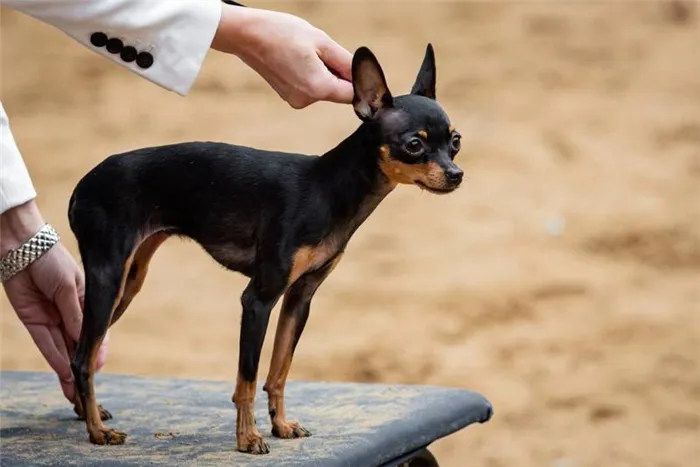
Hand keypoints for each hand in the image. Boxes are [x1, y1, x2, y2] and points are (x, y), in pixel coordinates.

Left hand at [1, 201, 107, 402]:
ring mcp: (53, 318)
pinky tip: (63, 374)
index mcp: (88, 301)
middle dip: (84, 367)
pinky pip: (46, 344)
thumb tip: (85, 342)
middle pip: (79, 345)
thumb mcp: (69, 287)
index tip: (97, 369)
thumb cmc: (51, 259)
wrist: (21, 246)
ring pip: (63, 349)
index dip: (98, 352)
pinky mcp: (34, 321)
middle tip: (86, 391)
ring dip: (69, 370)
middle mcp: (71, 313)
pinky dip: (54, 359)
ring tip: (75, 393)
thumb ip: (75, 316)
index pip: (96, 332)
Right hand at [212, 6, 353, 108]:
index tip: (352, 65)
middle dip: (338, 73)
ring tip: (305, 53)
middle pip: (338, 92)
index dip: (357, 80)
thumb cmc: (282, 33)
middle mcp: (307, 100)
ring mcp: (296, 100)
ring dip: (324, 73)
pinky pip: (310, 88)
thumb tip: (362, 75)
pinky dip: (311, 75)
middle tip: (323, 52)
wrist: (247, 35)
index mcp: (318, 88)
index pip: (352, 94)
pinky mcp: (289, 96)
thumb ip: (346, 62)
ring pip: (324, 90)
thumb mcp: (321, 41)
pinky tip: (297, 59)